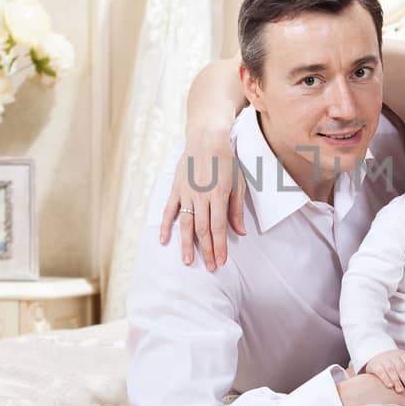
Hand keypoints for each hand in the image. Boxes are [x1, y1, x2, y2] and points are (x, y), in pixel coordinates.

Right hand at [158, 129, 245, 269]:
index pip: (219, 227)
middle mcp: (201, 197)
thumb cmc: (226, 161)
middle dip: (207, 250)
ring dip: (187, 244)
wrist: (207, 138)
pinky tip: (164, 241)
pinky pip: (169, 210)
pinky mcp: (176, 189)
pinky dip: (165, 226)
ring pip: (186, 224)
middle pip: (203, 230)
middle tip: (209, 267)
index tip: (220, 262)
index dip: (219, 246)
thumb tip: (240, 232)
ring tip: (188, 261)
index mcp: (219, 195)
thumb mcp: (238, 183)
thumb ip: (236, 209)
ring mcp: (186, 193)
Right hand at [365, 350, 404, 394]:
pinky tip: (390, 386)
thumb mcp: (404, 362)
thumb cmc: (395, 363)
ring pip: (391, 370)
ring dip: (396, 381)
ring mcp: (383, 359)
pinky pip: (380, 372)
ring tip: (400, 391)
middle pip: (401, 368)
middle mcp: (393, 355)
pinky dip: (385, 379)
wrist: (377, 358)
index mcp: (402, 354)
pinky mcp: (375, 365)